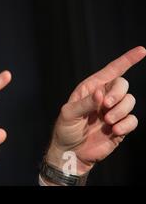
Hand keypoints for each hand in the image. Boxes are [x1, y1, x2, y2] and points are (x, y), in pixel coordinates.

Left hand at [46, 46, 145, 175]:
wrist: (71, 152)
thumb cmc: (66, 130)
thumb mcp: (69, 114)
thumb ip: (85, 103)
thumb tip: (100, 93)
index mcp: (90, 89)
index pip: (111, 71)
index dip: (126, 60)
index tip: (142, 50)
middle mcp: (104, 97)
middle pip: (123, 85)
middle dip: (117, 93)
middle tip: (105, 105)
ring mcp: (113, 111)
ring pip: (130, 101)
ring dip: (120, 110)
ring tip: (107, 121)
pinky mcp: (120, 126)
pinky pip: (133, 120)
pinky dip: (126, 124)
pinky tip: (114, 130)